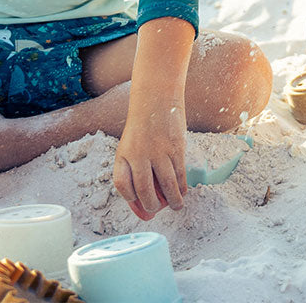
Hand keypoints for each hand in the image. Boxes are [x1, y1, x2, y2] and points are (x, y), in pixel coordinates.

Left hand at [113, 102, 187, 220]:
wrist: (156, 97)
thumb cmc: (143, 125)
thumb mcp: (130, 144)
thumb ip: (134, 168)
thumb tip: (147, 199)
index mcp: (123, 154)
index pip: (122, 185)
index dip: (130, 199)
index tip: (137, 202)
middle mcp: (139, 154)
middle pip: (144, 191)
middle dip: (152, 206)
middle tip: (158, 209)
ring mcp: (159, 151)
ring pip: (167, 186)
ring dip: (173, 201)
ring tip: (176, 206)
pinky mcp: (176, 147)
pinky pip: (180, 174)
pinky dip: (182, 186)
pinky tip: (183, 190)